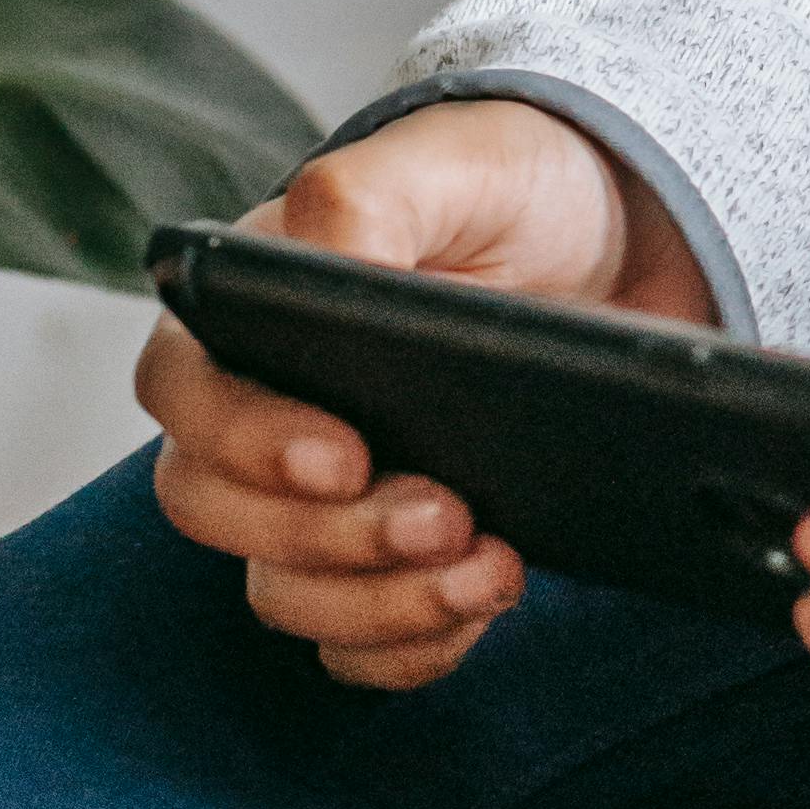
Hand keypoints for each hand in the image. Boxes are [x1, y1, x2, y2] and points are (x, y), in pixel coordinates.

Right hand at [139, 99, 708, 689]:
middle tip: (448, 515)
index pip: (185, 392)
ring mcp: (316, 504)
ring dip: (380, 600)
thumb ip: (371, 191)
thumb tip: (318, 244)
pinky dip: (409, 646)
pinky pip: (354, 646)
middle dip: (331, 532)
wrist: (624, 251)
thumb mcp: (462, 162)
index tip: (345, 457)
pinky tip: (483, 605)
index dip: (245, 439)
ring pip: (283, 592)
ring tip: (493, 568)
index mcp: (246, 314)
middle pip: (220, 513)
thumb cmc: (514, 190)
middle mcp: (260, 417)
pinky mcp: (384, 564)